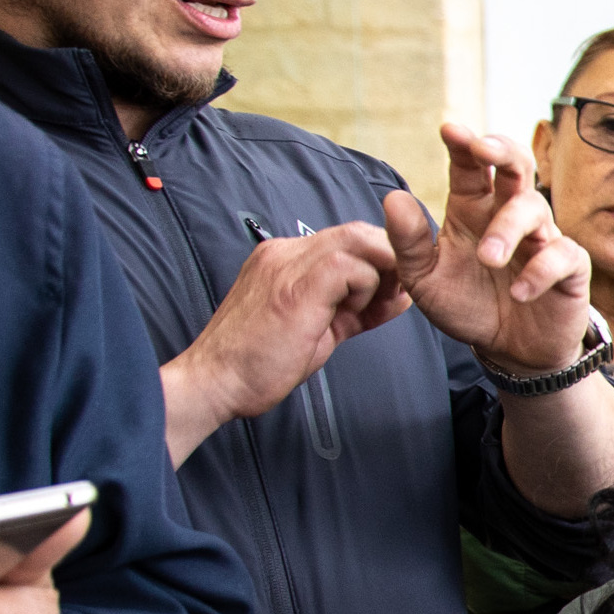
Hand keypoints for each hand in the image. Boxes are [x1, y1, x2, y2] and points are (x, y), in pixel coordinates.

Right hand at [158, 221, 407, 460]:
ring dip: (381, 273)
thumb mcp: (321, 328)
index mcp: (287, 260)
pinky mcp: (294, 289)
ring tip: (371, 306)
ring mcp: (287, 267)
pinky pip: (348, 266)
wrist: (217, 381)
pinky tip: (354, 312)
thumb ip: (356, 308)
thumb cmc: (262, 361)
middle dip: (390, 260)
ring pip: (357, 240)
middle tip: (395, 294)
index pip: (349, 239)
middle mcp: (285, 253)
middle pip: (358, 231)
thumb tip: (396, 296)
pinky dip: (366, 287)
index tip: (392, 292)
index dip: (381, 261)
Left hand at [382, 121, 594, 374]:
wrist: (509, 350)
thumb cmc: (467, 305)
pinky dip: (539, 271)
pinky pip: (561, 254)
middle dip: (503, 149)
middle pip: (516, 164)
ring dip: (508, 229)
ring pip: (534, 208)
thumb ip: (408, 242)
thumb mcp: (425, 279)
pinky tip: (518, 293)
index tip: (450, 130)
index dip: (464, 144)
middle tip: (484, 149)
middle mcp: (508, 215)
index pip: (471, 166)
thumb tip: (394, 198)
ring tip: (487, 259)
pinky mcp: (570, 267)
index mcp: (473, 209)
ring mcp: (542, 238)